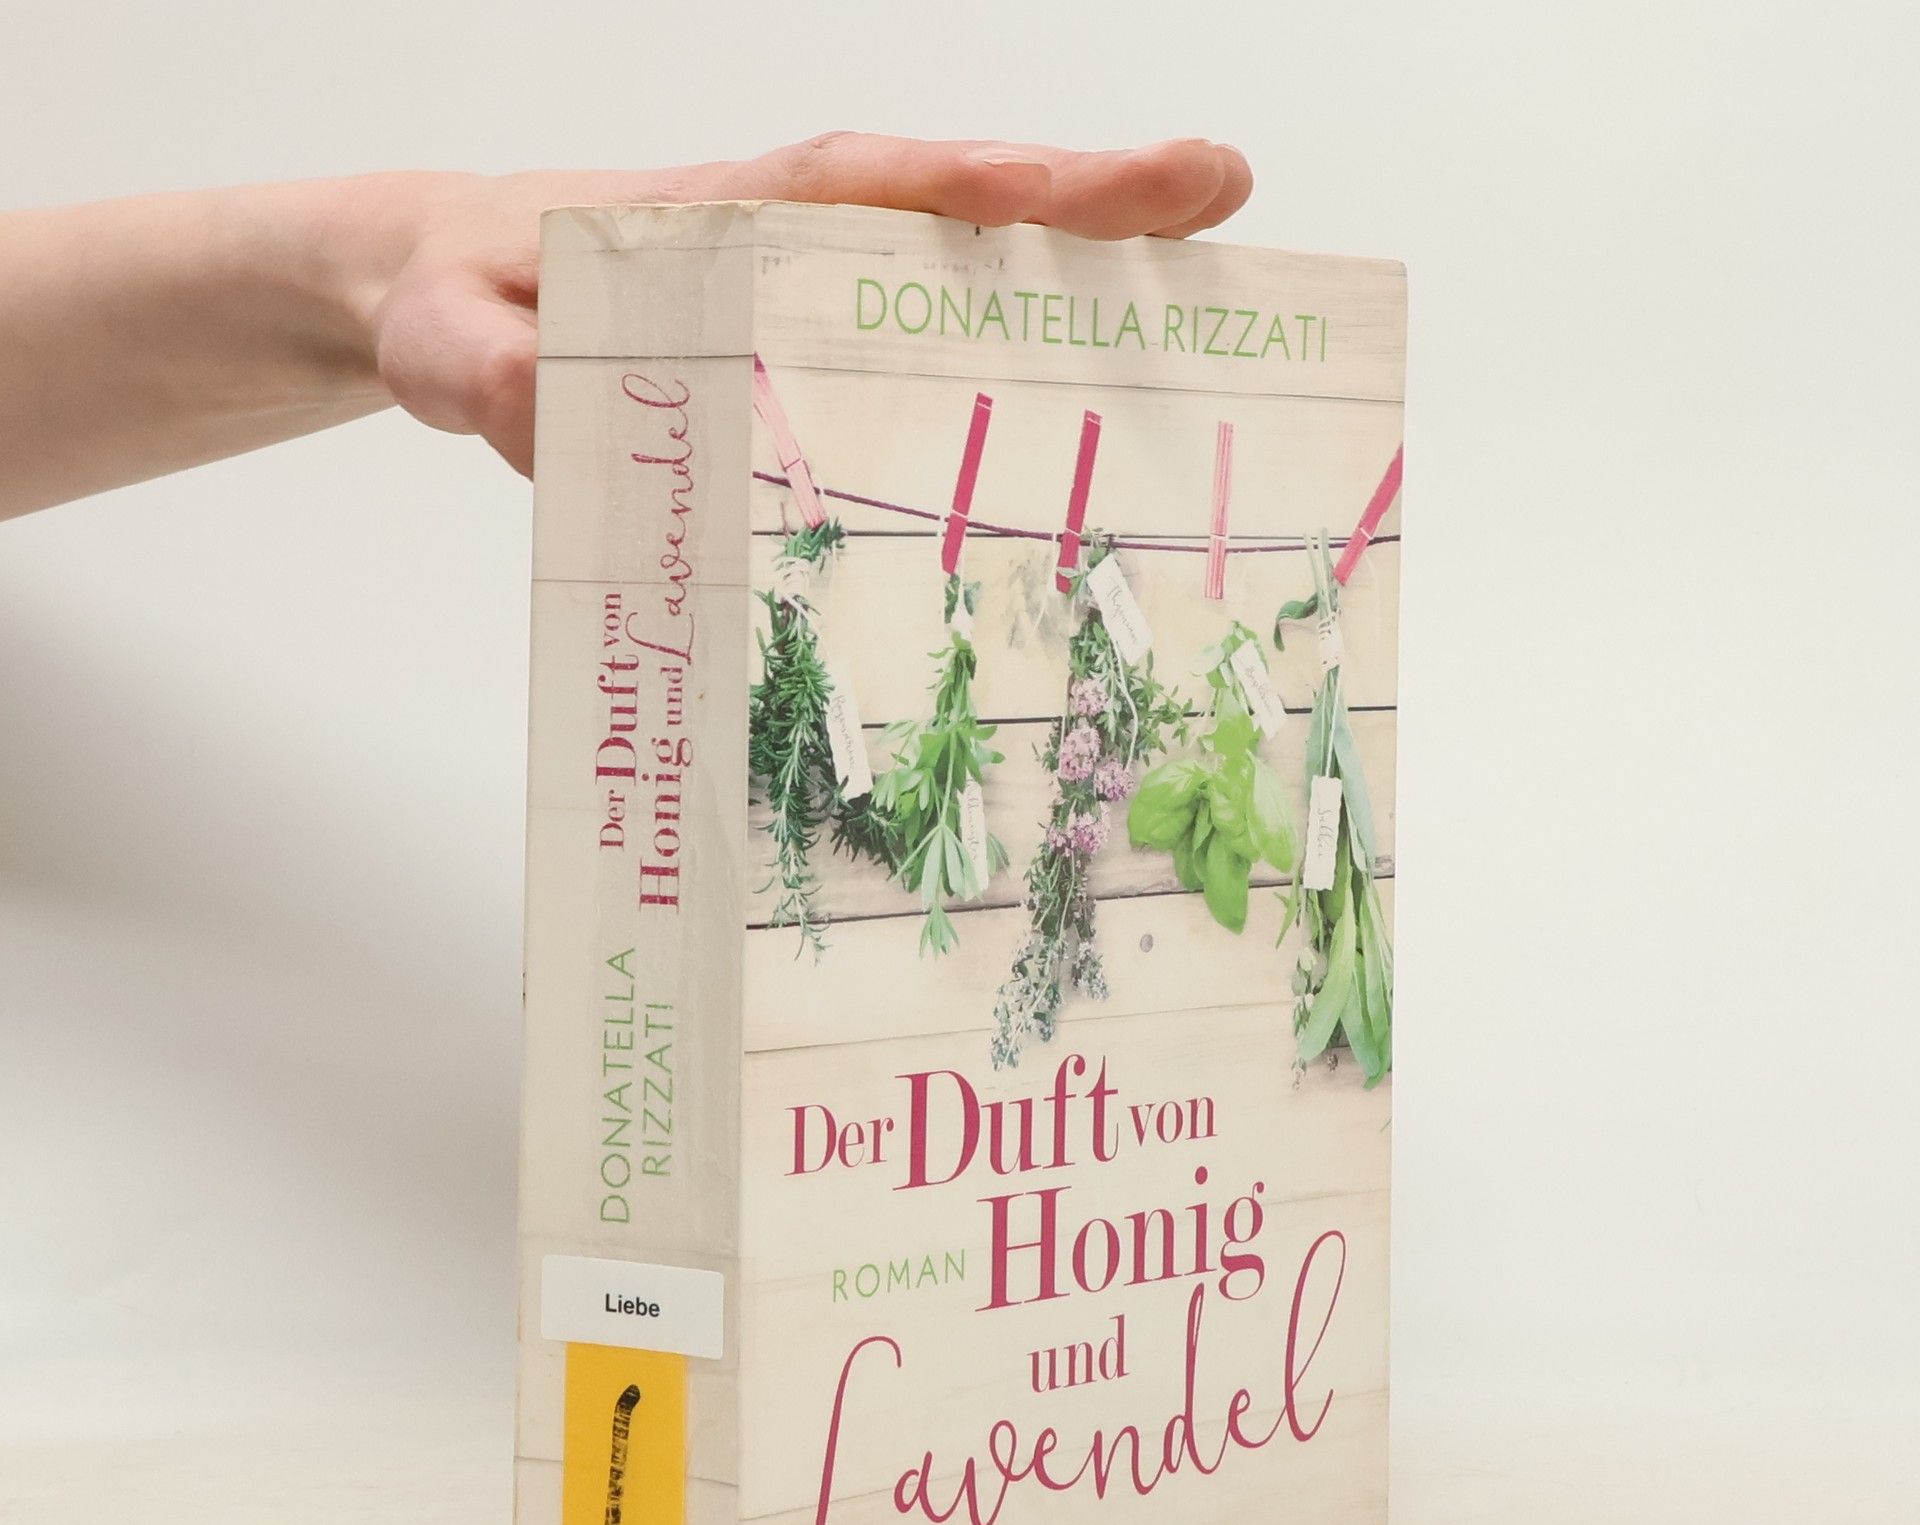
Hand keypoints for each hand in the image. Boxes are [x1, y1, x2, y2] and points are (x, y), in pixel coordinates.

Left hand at [360, 137, 1253, 478]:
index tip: (1132, 186)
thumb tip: (545, 410)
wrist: (442, 307)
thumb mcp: (451, 338)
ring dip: (1073, 305)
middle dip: (1094, 210)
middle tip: (1226, 198)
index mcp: (735, 220)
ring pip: (959, 291)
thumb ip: (490, 370)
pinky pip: (914, 370)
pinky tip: (1069, 453)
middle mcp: (794, 250)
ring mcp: (808, 309)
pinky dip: (998, 389)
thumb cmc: (455, 301)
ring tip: (1208, 339)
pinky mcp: (801, 371)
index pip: (888, 187)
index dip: (1013, 189)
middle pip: (965, 219)